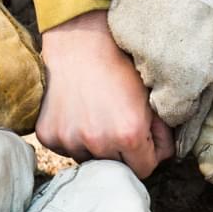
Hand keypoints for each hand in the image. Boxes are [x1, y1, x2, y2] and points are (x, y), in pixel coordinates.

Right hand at [36, 11, 172, 177]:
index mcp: (129, 134)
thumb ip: (162, 131)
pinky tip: (77, 113)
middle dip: (122, 151)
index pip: (144, 170)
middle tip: (118, 123)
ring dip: (95, 145)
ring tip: (96, 115)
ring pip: (89, 159)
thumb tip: (164, 155)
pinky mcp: (49, 135)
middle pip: (117, 167)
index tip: (143, 138)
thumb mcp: (150, 96)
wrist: (80, 41)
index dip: (147, 155)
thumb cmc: (119, 65)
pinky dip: (73, 137)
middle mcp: (98, 142)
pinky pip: (67, 148)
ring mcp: (70, 140)